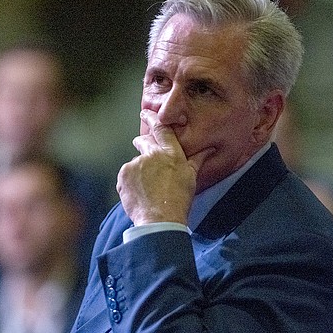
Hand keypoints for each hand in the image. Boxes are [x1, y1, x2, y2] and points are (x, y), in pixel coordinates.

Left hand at [117, 110, 212, 225]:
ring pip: (135, 163)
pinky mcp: (123, 176)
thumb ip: (197, 160)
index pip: (161, 129)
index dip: (153, 119)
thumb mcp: (191, 177)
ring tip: (147, 188)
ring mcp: (135, 164)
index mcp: (170, 153)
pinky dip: (130, 183)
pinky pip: (126, 176)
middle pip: (144, 142)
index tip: (146, 113)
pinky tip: (139, 193)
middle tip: (141, 144)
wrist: (160, 219)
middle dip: (142, 142)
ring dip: (139, 171)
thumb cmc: (179, 200)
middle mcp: (151, 155)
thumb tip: (208, 149)